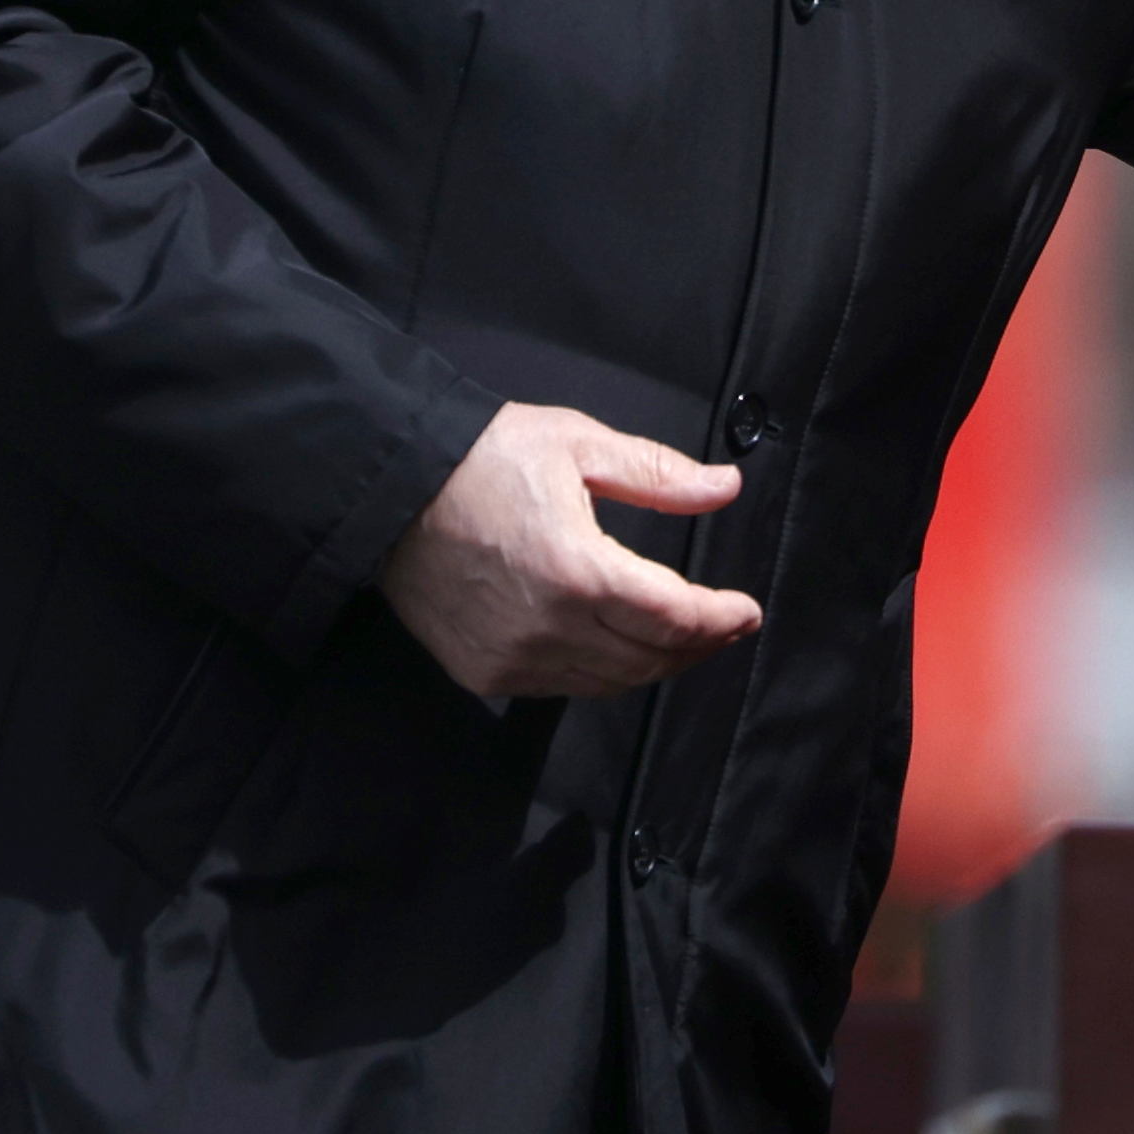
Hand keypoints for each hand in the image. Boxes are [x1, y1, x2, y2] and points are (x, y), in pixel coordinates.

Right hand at [379, 403, 761, 698]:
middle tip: (725, 626)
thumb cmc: (478, 459)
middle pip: (649, 659)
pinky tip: (618, 648)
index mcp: (578, 569)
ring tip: (683, 639)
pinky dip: (602, 674)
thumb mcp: (578, 445)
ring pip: (610, 683)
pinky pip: (563, 688)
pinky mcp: (483, 672)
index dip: (720, 619)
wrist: (387, 491)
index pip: (675, 617)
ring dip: (654, 664)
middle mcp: (547, 626)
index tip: (745, 612)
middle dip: (698, 645)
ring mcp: (512, 657)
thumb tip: (725, 487)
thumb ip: (658, 476)